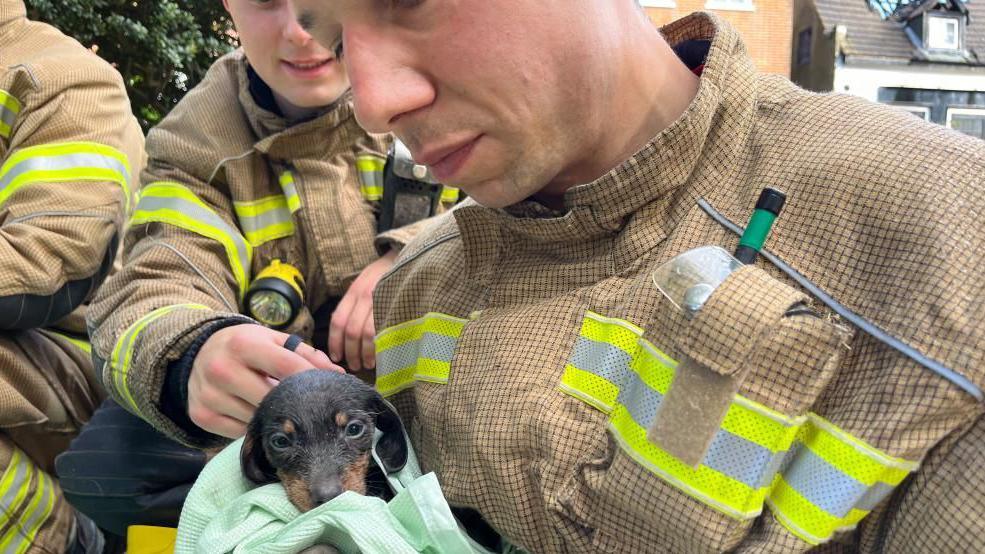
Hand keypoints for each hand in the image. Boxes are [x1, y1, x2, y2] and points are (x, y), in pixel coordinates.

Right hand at [188, 324, 341, 437]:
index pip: (286, 366)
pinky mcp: (201, 416)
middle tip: (310, 407)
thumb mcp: (271, 339)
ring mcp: (209, 395)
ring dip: (274, 418)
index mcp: (243, 345)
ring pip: (256, 418)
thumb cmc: (244, 346)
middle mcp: (222, 369)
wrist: (197, 354)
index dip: (312, 378)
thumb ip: (304, 353)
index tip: (331, 388)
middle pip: (272, 397)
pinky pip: (239, 432)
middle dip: (294, 403)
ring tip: (283, 411)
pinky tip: (259, 417)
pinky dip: (254, 427)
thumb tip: (336, 374)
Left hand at [329, 249, 397, 370]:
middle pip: (352, 331)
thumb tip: (344, 336)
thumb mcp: (363, 284)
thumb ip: (353, 305)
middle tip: (354, 366)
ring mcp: (381, 299)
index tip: (336, 357)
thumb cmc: (383, 276)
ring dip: (365, 353)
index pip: (338, 321)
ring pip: (368, 333)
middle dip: (351, 353)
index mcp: (354, 291)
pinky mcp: (396, 304)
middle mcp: (365, 295)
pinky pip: (385, 329)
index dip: (335, 342)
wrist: (405, 256)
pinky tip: (382, 354)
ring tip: (368, 364)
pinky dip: (381, 346)